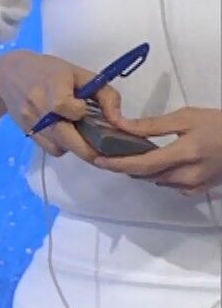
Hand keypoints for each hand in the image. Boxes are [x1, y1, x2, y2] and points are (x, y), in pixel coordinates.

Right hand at [0, 50, 125, 163]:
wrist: (8, 75)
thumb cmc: (49, 71)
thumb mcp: (79, 74)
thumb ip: (104, 94)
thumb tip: (119, 120)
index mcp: (52, 87)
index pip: (67, 107)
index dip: (80, 111)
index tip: (85, 107)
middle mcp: (38, 107)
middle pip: (65, 138)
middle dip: (89, 149)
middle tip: (106, 150)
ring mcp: (31, 123)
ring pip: (60, 147)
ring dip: (75, 146)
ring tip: (83, 135)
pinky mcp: (27, 133)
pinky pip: (51, 149)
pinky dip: (63, 146)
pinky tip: (67, 134)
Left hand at [93, 105, 221, 194]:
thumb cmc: (219, 124)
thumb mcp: (186, 117)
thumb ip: (151, 125)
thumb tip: (120, 125)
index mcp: (184, 154)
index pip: (142, 164)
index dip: (117, 164)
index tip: (97, 159)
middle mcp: (188, 175)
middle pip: (146, 175)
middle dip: (127, 166)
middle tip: (112, 152)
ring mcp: (195, 186)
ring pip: (157, 181)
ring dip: (144, 170)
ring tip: (136, 154)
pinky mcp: (200, 190)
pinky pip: (171, 186)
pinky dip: (161, 176)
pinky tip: (162, 163)